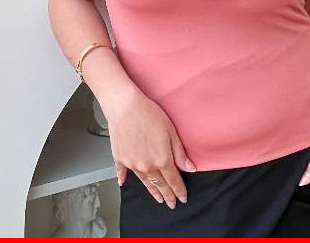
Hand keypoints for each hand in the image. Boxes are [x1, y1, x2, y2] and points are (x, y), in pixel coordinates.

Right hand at [105, 86, 196, 209]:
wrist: (125, 106)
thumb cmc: (148, 114)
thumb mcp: (171, 131)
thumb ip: (180, 153)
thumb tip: (190, 169)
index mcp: (162, 160)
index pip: (173, 180)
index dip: (179, 190)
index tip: (182, 198)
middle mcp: (147, 166)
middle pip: (159, 184)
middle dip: (167, 195)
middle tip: (171, 203)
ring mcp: (132, 164)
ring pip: (144, 181)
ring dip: (152, 191)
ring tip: (157, 197)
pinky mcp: (119, 158)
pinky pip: (123, 172)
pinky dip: (123, 178)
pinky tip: (123, 183)